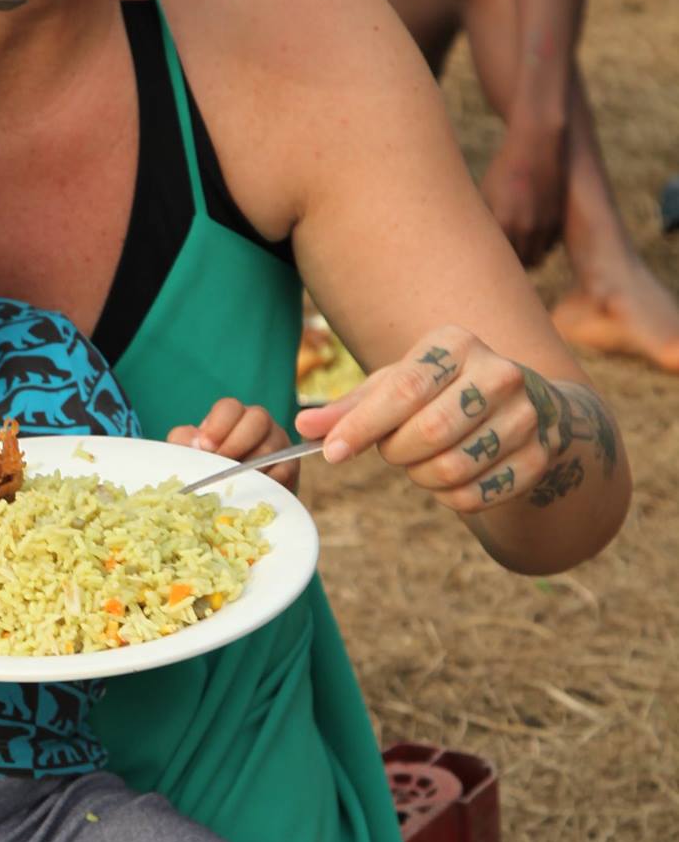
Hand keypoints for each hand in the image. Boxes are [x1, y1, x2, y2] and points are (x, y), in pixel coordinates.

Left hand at [168, 398, 298, 491]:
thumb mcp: (188, 451)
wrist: (231, 497)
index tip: (206, 446)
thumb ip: (183, 442)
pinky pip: (284, 470)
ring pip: (271, 447)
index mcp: (232, 416)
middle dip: (237, 442)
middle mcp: (258, 424)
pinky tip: (252, 492)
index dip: (218, 425)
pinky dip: (267, 482)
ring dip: (250, 466)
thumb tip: (195, 444)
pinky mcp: (290, 467)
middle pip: (257, 418)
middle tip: (221, 463)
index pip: (229, 407)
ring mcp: (278, 444)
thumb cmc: (207, 468)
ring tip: (232, 483)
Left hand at [294, 323, 563, 513]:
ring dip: (421, 476)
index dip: (362, 427)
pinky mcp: (539, 457)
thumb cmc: (441, 392)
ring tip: (422, 460)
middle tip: (394, 450)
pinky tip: (449, 479)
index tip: (332, 454)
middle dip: (397, 452)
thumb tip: (303, 428)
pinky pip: (477, 496)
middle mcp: (499, 373)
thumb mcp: (395, 385)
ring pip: (452, 468)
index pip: (403, 390)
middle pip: (429, 432)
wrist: (523, 405)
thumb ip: (349, 407)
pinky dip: (450, 497)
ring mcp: (526, 416)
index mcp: (457, 344)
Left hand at [479, 118, 566, 268]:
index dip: (491, 265)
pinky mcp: (559, 219)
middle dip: (510, 267)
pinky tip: (530, 233)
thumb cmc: (503, 171)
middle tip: (500, 260)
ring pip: (537, 258)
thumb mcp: (485, 195)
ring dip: (526, 257)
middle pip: (519, 266)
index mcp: (504, 222)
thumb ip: (482, 224)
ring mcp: (546, 224)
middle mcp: (527, 227)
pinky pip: (549, 245)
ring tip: (515, 247)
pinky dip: (540, 245)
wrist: (536, 145)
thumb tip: (476, 247)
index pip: (498, 261)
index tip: (485, 263)